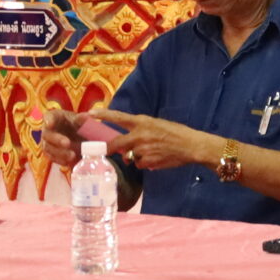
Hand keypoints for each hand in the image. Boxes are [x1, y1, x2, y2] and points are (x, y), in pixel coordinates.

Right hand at [40, 107, 83, 170]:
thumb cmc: (78, 124)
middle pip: (47, 134)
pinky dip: (59, 160)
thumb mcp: (81, 120)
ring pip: (48, 148)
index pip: (48, 116)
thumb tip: (86, 116)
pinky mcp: (50, 153)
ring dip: (59, 152)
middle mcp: (48, 129)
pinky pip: (51, 157)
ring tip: (72, 155)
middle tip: (67, 143)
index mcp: (55, 117)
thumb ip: (82, 119)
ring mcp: (48, 142)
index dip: (48, 120)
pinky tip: (68, 162)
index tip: (50, 124)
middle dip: (56, 139)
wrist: (80, 136)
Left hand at [89, 109, 217, 173]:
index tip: (88, 114)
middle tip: (108, 150)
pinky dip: (145, 163)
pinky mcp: (147, 161)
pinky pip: (139, 164)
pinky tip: (156, 159)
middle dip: (111, 149)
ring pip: (129, 156)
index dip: (101, 116)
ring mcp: (142, 149)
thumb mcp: (157, 125)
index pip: (117, 117)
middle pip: (115, 144)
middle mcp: (139, 135)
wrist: (191, 145)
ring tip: (151, 153)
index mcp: (142, 122)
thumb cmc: (177, 134)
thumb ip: (140, 131)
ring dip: (135, 157)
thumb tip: (128, 142)